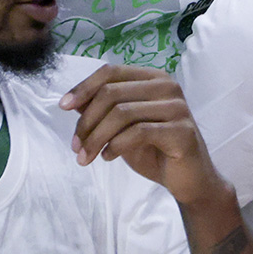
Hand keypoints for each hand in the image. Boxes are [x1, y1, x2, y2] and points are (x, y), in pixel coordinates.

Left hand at [60, 64, 224, 206]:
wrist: (189, 180)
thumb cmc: (155, 151)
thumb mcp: (122, 129)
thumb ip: (102, 111)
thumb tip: (72, 101)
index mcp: (153, 78)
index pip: (111, 72)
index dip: (84, 87)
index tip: (63, 106)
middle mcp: (167, 86)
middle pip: (112, 93)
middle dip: (87, 121)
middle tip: (75, 146)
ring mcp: (177, 107)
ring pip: (122, 113)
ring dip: (96, 137)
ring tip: (86, 157)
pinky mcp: (182, 130)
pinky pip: (138, 132)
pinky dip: (116, 145)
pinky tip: (108, 157)